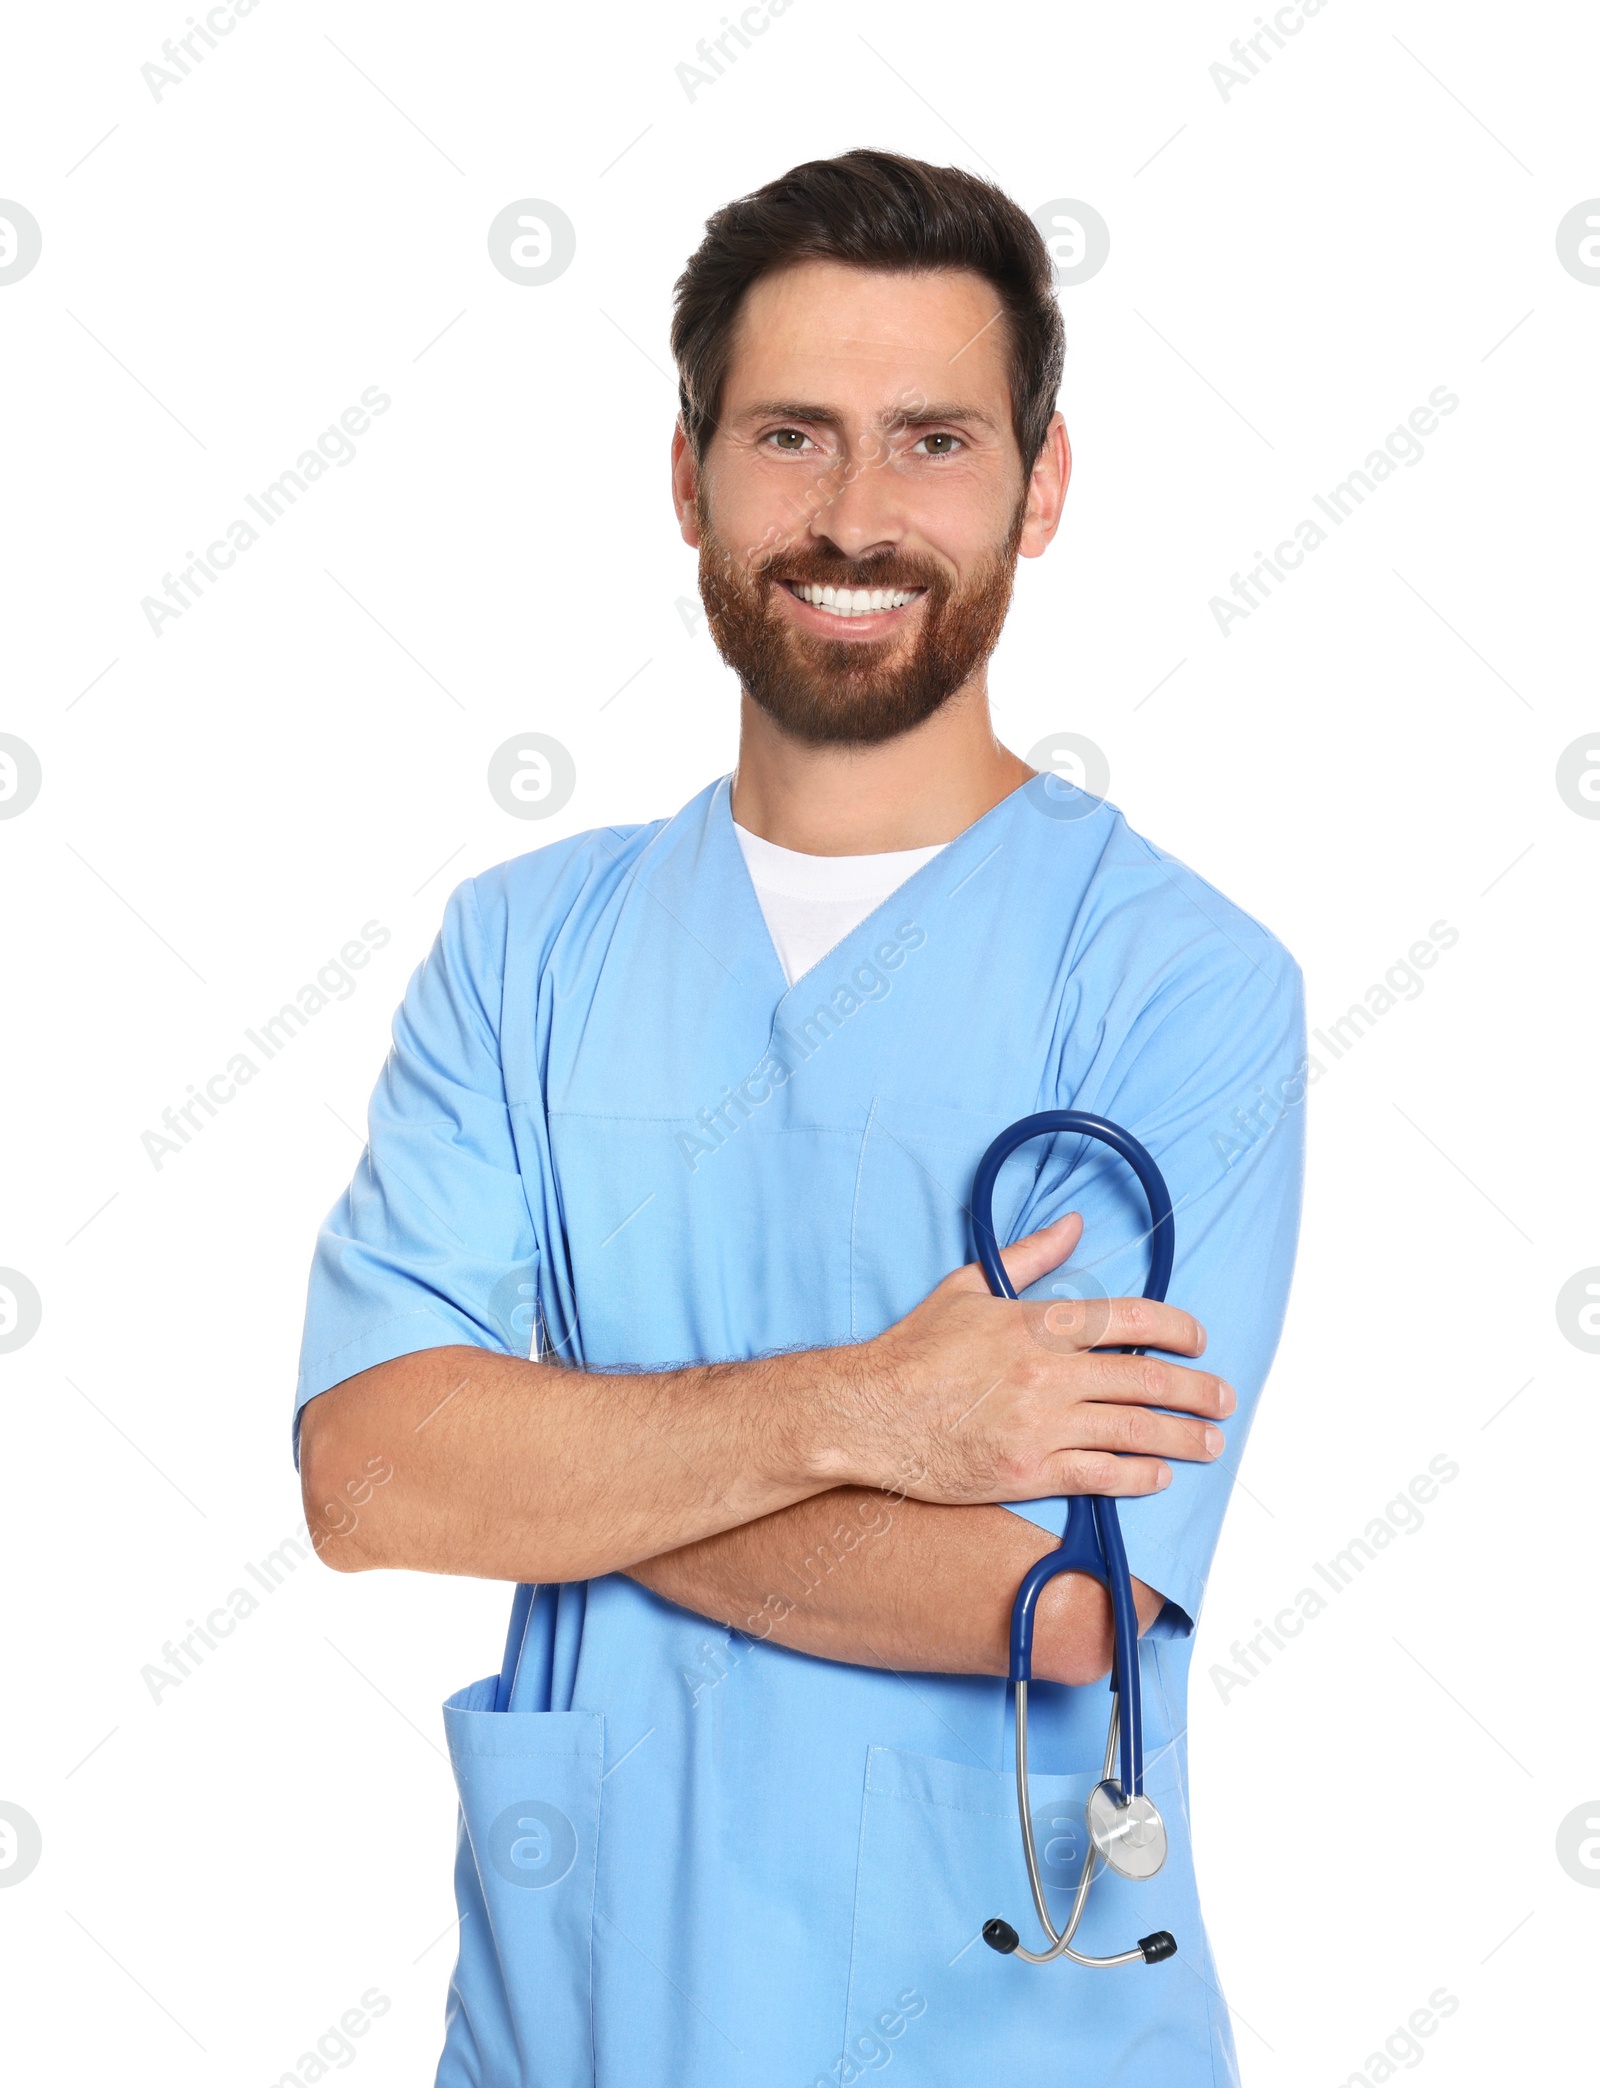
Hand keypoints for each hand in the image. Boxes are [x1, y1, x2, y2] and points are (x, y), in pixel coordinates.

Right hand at [826, 1214, 1233, 1505]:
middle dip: (1197, 1390)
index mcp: (1037, 1323)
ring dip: (1182, 1437)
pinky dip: (1138, 1476)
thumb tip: (1073, 1225)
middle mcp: (1048, 1374)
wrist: (870, 1413)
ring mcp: (1041, 1426)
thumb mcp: (968, 1287)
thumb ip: (1029, 1256)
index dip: (1176, 1329)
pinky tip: (1158, 1475)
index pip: (1130, 1319)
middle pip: (1146, 1380)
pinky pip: (1101, 1476)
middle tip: (1223, 1398)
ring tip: (1209, 1442)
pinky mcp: (1028, 1471)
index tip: (1199, 1341)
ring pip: (1134, 1431)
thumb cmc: (914, 1351)